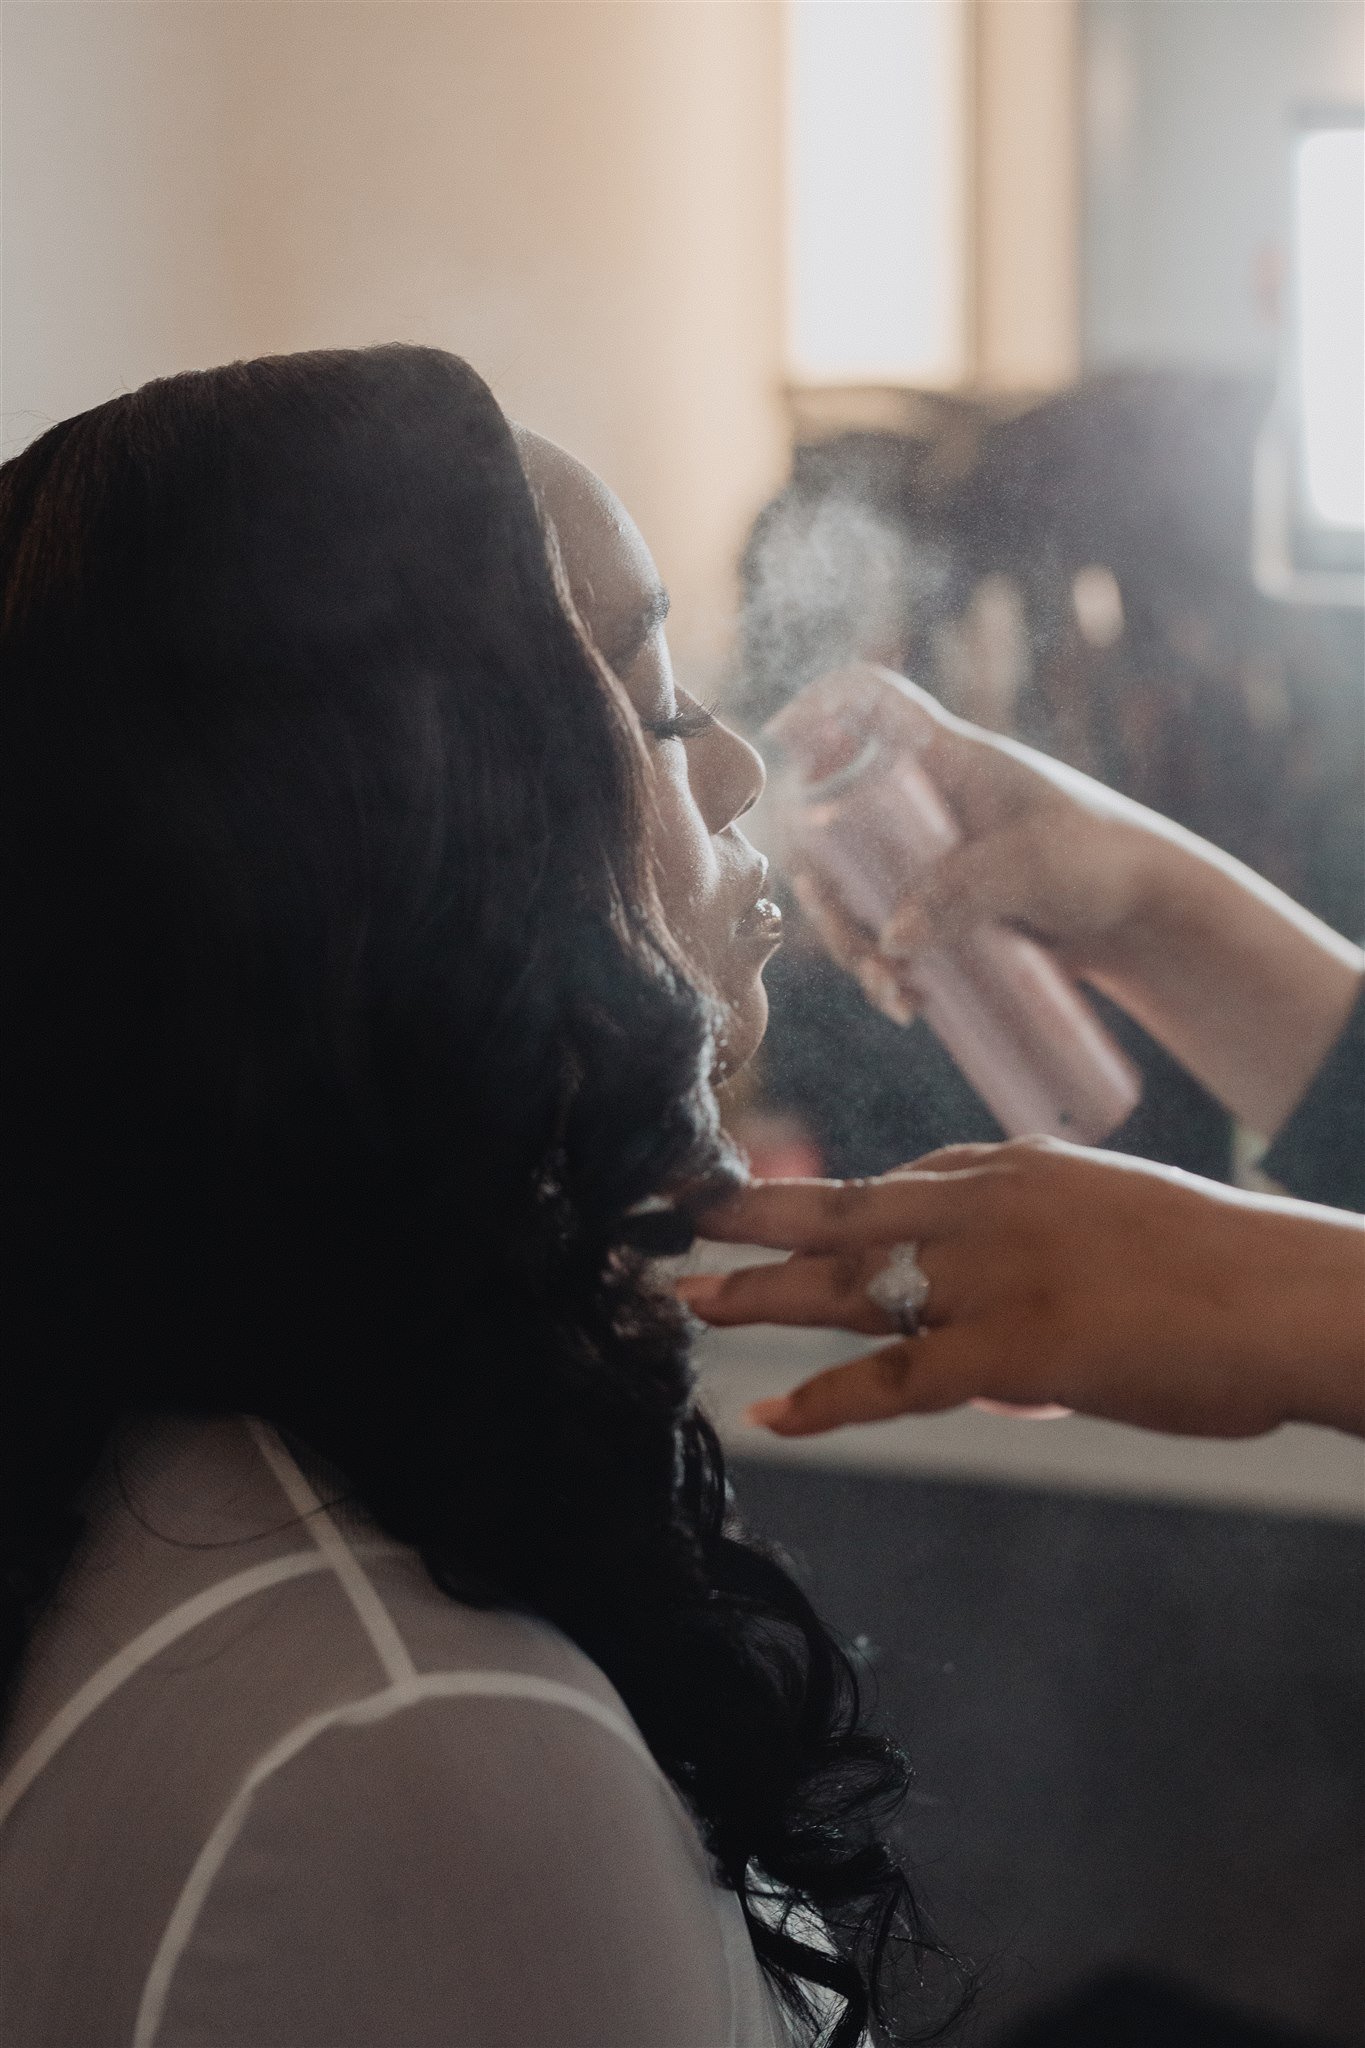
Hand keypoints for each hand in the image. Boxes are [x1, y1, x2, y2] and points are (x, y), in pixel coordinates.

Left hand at [675, 1139, 1364, 1440]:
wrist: (1291, 1297)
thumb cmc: (1220, 1275)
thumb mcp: (1111, 1229)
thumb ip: (1034, 1267)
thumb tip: (989, 1351)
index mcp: (1014, 1169)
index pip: (892, 1179)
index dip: (816, 1198)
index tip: (758, 1203)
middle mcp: (987, 1205)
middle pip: (840, 1210)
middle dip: (748, 1217)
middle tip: (670, 1220)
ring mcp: (994, 1272)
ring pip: (847, 1280)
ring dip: (759, 1293)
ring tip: (686, 1305)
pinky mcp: (1014, 1345)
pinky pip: (894, 1378)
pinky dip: (825, 1400)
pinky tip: (770, 1413)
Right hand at [768, 663, 1168, 993]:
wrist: (1149, 920)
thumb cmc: (1105, 862)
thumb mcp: (1034, 865)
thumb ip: (962, 892)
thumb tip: (893, 939)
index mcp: (947, 758)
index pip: (870, 703)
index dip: (820, 707)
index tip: (783, 738)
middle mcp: (926, 804)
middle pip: (835, 828)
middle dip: (828, 896)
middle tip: (860, 948)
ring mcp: (929, 859)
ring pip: (854, 895)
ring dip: (856, 947)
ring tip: (895, 997)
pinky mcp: (942, 909)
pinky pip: (888, 935)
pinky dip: (885, 970)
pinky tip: (908, 1006)